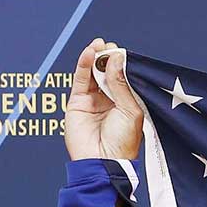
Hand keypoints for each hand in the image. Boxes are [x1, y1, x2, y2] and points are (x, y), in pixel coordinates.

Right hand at [65, 38, 144, 162]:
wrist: (102, 161)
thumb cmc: (122, 143)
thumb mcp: (128, 110)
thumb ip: (120, 84)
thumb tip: (116, 58)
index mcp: (127, 104)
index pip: (124, 78)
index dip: (122, 64)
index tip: (123, 52)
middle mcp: (110, 100)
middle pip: (108, 72)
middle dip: (109, 58)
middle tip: (110, 47)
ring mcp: (94, 100)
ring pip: (94, 73)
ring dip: (96, 57)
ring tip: (99, 45)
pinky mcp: (77, 101)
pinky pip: (81, 79)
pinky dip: (84, 65)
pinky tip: (89, 53)